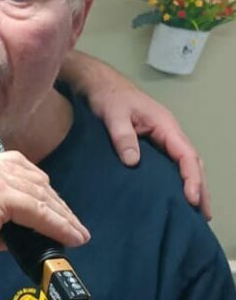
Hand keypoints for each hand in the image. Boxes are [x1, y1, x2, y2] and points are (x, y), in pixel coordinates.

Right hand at [0, 149, 88, 286]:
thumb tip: (13, 234)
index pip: (15, 168)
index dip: (38, 188)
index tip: (53, 206)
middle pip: (33, 178)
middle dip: (55, 201)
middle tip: (71, 222)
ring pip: (39, 195)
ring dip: (63, 216)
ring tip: (77, 233)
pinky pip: (39, 211)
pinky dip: (59, 225)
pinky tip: (72, 238)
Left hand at [66, 53, 208, 217]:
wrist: (96, 84)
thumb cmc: (107, 96)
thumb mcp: (113, 114)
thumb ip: (123, 136)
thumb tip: (133, 162)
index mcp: (165, 125)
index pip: (186, 154)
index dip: (191, 178)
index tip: (192, 199)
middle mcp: (168, 132)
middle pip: (192, 162)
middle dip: (200, 188)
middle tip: (204, 215)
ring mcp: (161, 138)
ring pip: (184, 164)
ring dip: (192, 185)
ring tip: (196, 212)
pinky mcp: (151, 143)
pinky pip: (171, 164)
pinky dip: (178, 180)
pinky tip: (175, 196)